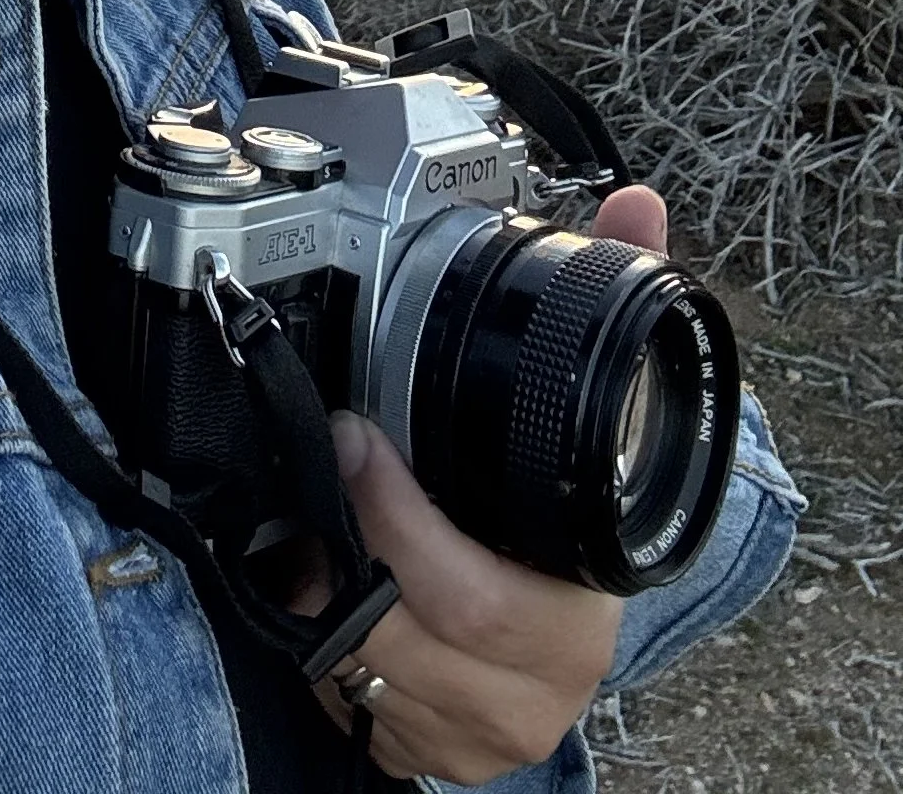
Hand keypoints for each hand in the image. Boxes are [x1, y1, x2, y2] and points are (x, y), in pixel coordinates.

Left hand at [307, 184, 666, 784]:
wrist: (562, 628)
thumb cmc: (568, 519)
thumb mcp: (594, 423)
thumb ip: (606, 301)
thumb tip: (636, 207)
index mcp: (576, 611)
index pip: (475, 594)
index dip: (402, 524)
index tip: (355, 444)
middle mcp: (531, 691)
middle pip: (402, 634)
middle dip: (342, 556)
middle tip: (316, 482)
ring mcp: (476, 733)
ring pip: (360, 673)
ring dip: (318, 602)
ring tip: (310, 535)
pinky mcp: (424, 754)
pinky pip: (347, 708)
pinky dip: (320, 654)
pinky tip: (322, 596)